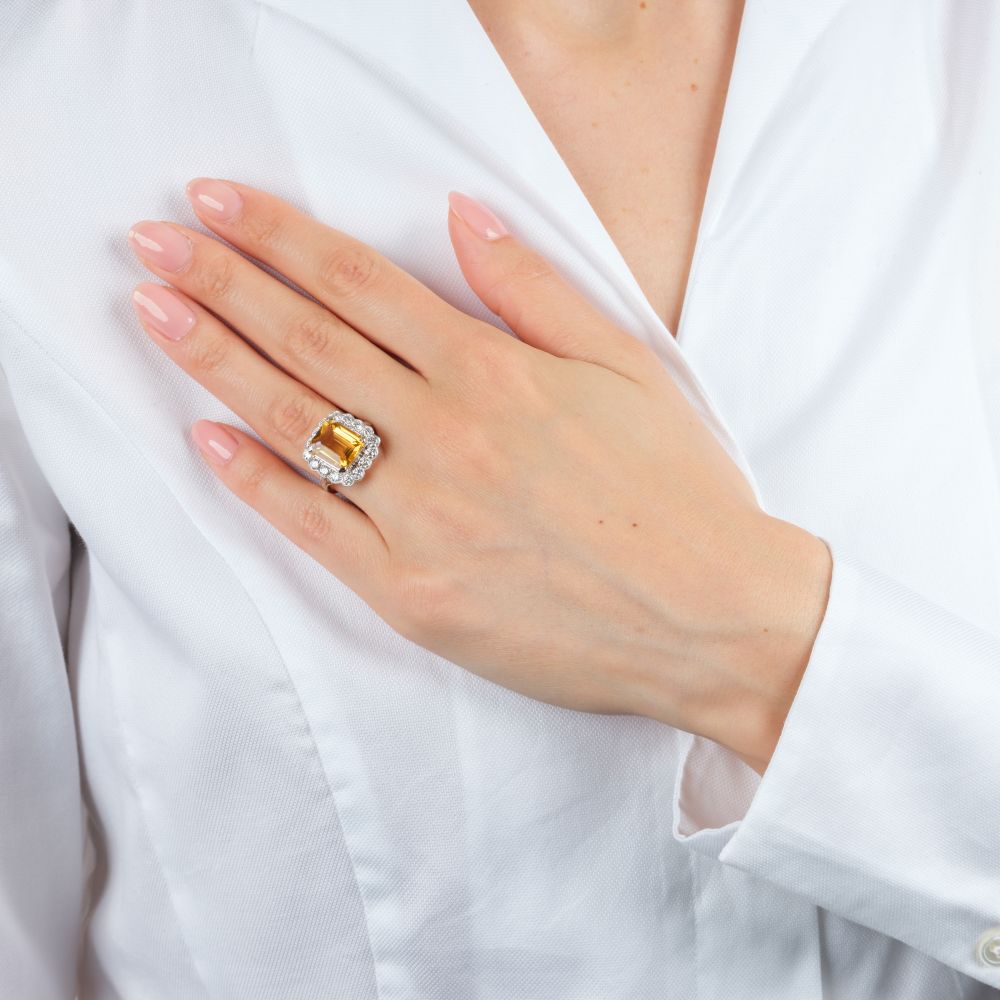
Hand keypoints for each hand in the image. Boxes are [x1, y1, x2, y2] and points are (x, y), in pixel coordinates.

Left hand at [126, 180, 831, 774]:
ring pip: (296, 420)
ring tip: (155, 311)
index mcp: (497, 372)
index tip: (219, 202)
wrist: (711, 616)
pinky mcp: (411, 593)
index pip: (362, 284)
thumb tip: (464, 215)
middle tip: (154, 239)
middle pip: (309, 338)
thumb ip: (537, 289)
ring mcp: (421, 516)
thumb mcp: (627, 367)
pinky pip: (313, 527)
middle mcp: (447, 434)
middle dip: (222, 280)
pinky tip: (207, 438)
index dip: (281, 236)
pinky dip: (254, 481)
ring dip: (215, 358)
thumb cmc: (678, 491)